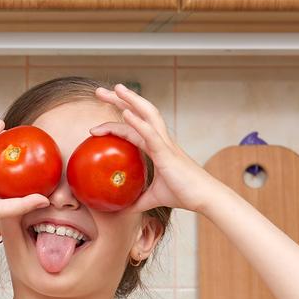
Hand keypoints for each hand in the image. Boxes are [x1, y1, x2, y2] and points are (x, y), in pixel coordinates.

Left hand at [91, 84, 218, 213]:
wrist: (203, 198)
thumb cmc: (183, 194)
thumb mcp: (152, 198)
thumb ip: (137, 200)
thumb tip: (123, 209)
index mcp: (157, 146)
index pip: (133, 127)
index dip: (116, 121)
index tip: (94, 127)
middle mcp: (161, 139)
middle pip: (139, 112)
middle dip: (120, 99)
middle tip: (100, 91)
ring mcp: (165, 143)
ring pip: (147, 114)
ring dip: (130, 100)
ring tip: (115, 89)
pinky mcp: (167, 153)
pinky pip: (150, 134)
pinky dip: (137, 122)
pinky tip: (125, 113)